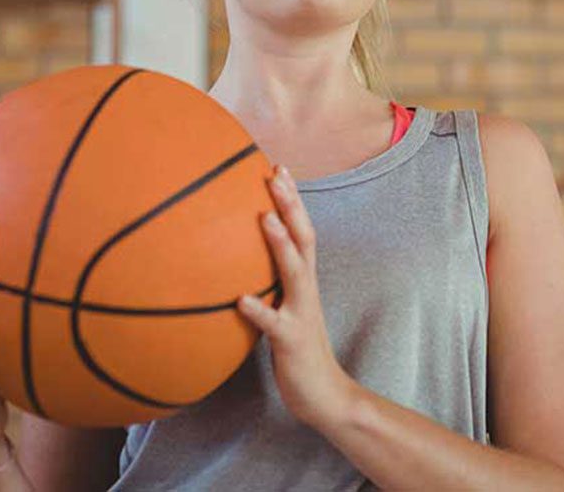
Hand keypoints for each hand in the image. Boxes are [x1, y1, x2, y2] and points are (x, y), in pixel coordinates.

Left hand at [236, 165, 355, 430]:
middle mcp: (306, 289)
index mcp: (303, 280)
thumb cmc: (298, 350)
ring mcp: (301, 313)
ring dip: (280, 243)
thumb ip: (269, 286)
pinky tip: (241, 300)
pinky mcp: (292, 341)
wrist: (325, 396)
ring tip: (263, 217)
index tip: (278, 167)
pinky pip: (274, 324)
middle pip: (304, 237)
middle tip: (276, 172)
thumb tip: (238, 267)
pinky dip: (258, 310)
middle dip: (291, 204)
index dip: (292, 199)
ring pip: (295, 271)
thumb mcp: (284, 309)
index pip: (301, 230)